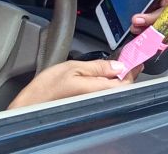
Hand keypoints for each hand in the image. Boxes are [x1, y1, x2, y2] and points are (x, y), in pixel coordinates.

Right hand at [8, 58, 137, 108]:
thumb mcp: (73, 67)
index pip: (126, 83)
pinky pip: (103, 95)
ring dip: (117, 79)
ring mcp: (93, 105)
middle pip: (121, 88)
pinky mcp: (86, 106)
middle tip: (127, 60)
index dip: (133, 71)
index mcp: (98, 91)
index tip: (138, 60)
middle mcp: (98, 101)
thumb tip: (118, 66)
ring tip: (115, 66)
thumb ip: (98, 67)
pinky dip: (106, 85)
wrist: (30, 105)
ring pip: (112, 91)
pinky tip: (102, 77)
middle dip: (126, 74)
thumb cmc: (47, 88)